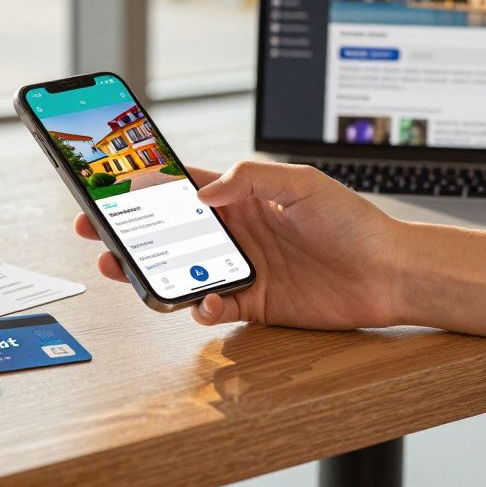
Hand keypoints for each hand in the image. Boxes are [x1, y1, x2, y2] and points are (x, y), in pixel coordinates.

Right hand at [73, 161, 403, 329]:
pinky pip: (213, 307)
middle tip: (94, 231)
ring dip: (150, 272)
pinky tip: (201, 303)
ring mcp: (243, 268)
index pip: (182, 187)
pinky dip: (199, 308)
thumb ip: (250, 179)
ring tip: (126, 271)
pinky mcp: (255, 303)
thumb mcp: (302, 182)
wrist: (391, 273)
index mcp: (242, 196)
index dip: (143, 185)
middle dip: (129, 231)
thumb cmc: (353, 221)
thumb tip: (202, 193)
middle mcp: (236, 231)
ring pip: (182, 271)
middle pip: (168, 231)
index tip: (108, 184)